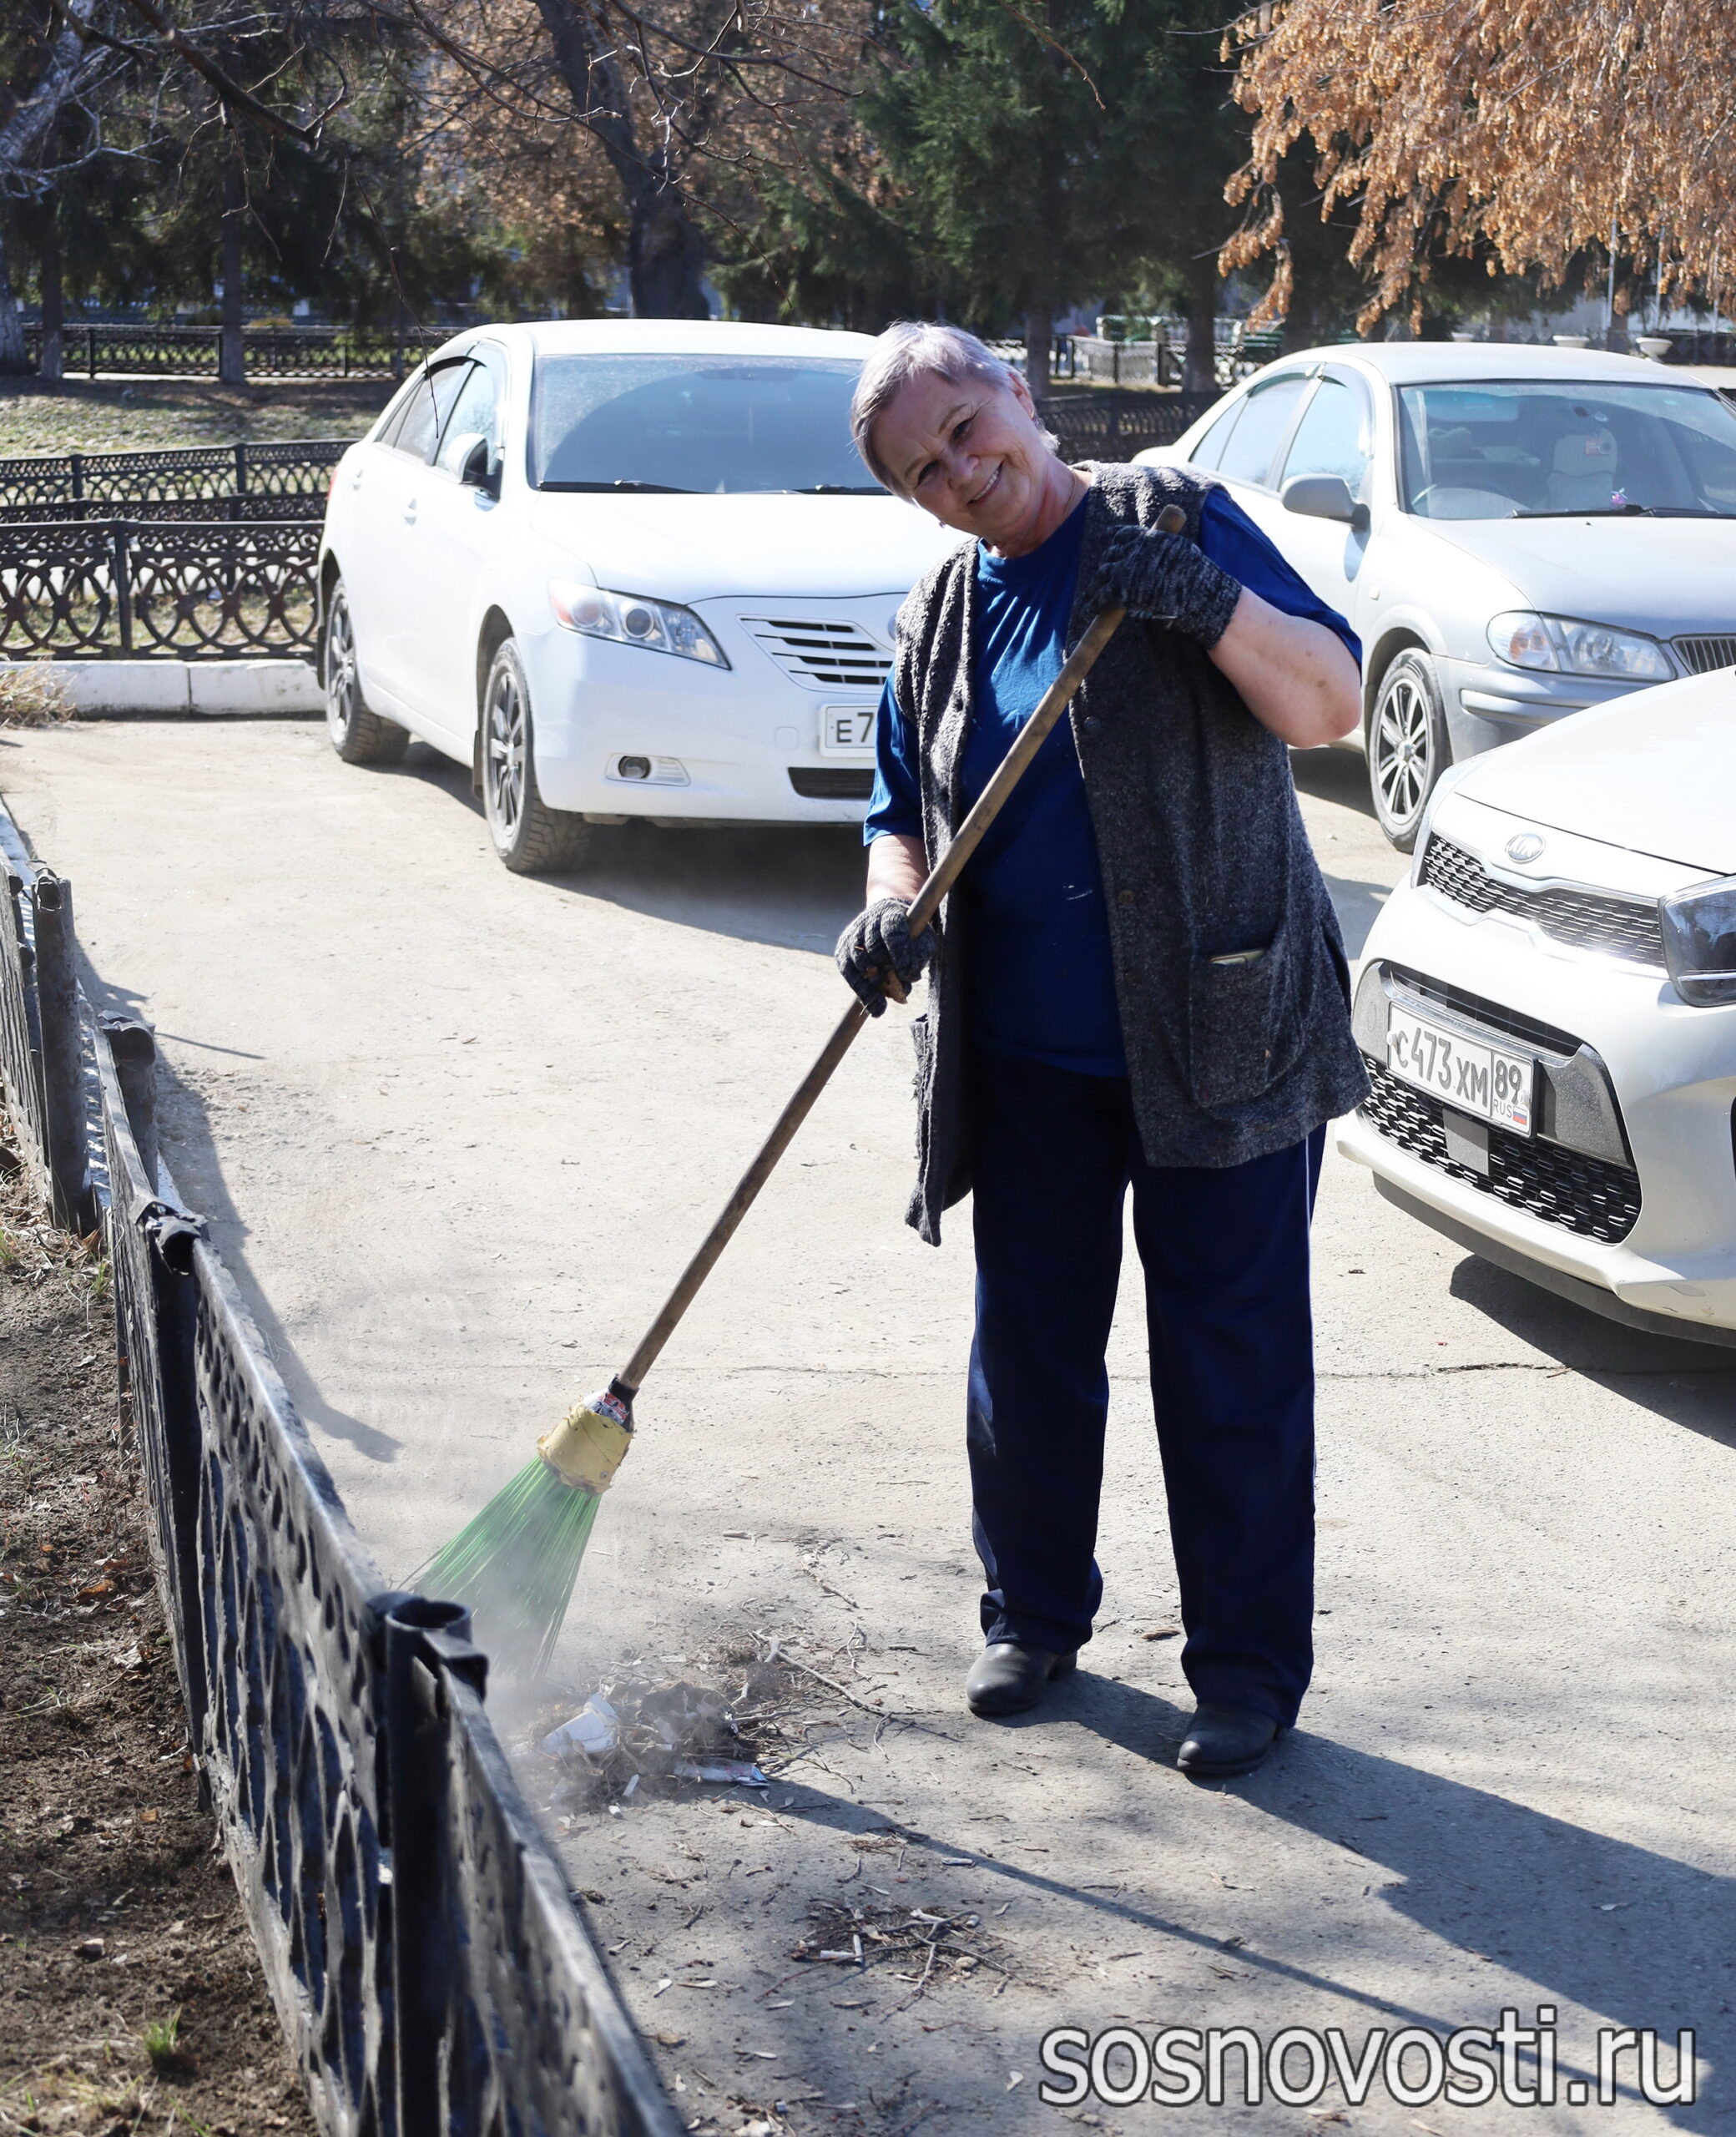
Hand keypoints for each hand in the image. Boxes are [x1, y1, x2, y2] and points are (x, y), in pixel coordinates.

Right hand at [836, 897, 933, 1014]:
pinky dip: (861, 991)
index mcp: (890, 913)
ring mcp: (852, 934)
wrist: (887, 920)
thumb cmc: (910, 934)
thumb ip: (920, 955)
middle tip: (899, 990)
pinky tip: (874, 1006)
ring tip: (884, 1004)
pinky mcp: (842, 949)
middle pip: (873, 947)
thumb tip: (908, 977)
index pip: (892, 931)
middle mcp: (868, 920)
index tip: (907, 973)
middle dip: (885, 970)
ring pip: (858, 962)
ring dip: (872, 984)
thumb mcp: (923, 939)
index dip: (899, 952)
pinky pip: (848, 972)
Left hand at [1085, 520, 1241, 647]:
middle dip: (1108, 563)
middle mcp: (1136, 549)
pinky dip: (1097, 602)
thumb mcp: (1182, 553)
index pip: (1125, 534)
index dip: (1118, 543)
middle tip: (1105, 575)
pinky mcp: (1121, 589)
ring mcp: (1127, 568)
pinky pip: (1102, 594)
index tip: (1114, 548)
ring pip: (1104, 573)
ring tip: (1094, 592)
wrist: (1200, 597)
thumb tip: (1160, 553)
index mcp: (1151, 538)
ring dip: (1098, 583)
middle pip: (1112, 553)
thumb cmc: (1198, 579)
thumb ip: (1166, 550)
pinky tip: (1095, 608)